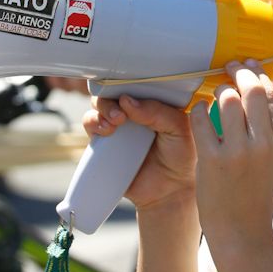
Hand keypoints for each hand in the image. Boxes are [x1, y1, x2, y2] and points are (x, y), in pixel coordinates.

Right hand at [84, 92, 197, 210]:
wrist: (170, 192)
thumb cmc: (181, 156)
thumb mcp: (180, 129)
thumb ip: (158, 112)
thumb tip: (126, 101)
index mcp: (154, 101)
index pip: (136, 81)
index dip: (129, 79)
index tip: (129, 89)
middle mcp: (134, 110)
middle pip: (113, 89)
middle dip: (112, 97)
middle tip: (121, 112)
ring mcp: (118, 125)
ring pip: (99, 105)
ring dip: (102, 109)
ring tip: (115, 123)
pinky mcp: (105, 142)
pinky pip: (91, 125)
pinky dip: (93, 123)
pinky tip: (106, 132)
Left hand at [189, 61, 272, 256]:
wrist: (243, 233)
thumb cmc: (255, 193)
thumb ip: (269, 128)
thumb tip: (258, 87)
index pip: (272, 94)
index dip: (259, 75)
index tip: (248, 66)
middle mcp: (265, 143)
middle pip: (252, 89)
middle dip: (239, 72)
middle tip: (228, 67)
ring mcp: (239, 151)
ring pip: (227, 99)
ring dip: (218, 89)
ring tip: (214, 92)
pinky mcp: (213, 160)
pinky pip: (202, 118)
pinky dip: (199, 109)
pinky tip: (199, 111)